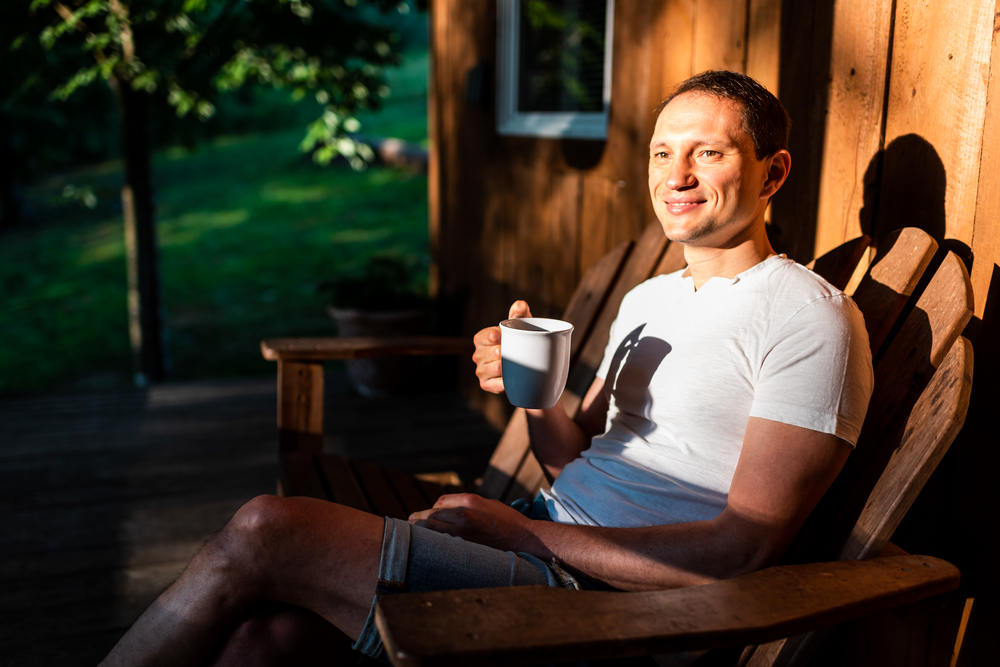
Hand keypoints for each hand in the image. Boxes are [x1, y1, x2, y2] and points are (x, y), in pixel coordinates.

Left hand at [408, 493, 538, 553]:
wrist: (524, 539)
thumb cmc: (507, 521)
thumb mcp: (487, 504)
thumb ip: (466, 505)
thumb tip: (445, 511)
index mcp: (469, 500)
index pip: (439, 502)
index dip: (433, 509)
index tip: (429, 515)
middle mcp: (463, 514)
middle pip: (430, 515)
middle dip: (418, 520)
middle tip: (409, 523)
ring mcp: (462, 532)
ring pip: (431, 530)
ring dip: (419, 531)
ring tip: (412, 534)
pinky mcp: (464, 547)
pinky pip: (440, 544)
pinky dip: (431, 544)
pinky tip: (426, 547)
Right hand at [472, 300, 532, 393]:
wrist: (525, 365)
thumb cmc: (521, 340)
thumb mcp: (521, 325)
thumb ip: (520, 313)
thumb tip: (520, 305)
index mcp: (481, 338)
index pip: (487, 336)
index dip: (496, 336)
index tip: (504, 336)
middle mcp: (477, 355)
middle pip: (493, 353)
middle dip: (506, 352)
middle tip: (517, 352)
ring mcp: (481, 371)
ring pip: (495, 368)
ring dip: (507, 367)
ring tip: (518, 364)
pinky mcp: (486, 385)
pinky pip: (496, 384)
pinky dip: (506, 382)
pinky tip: (513, 379)